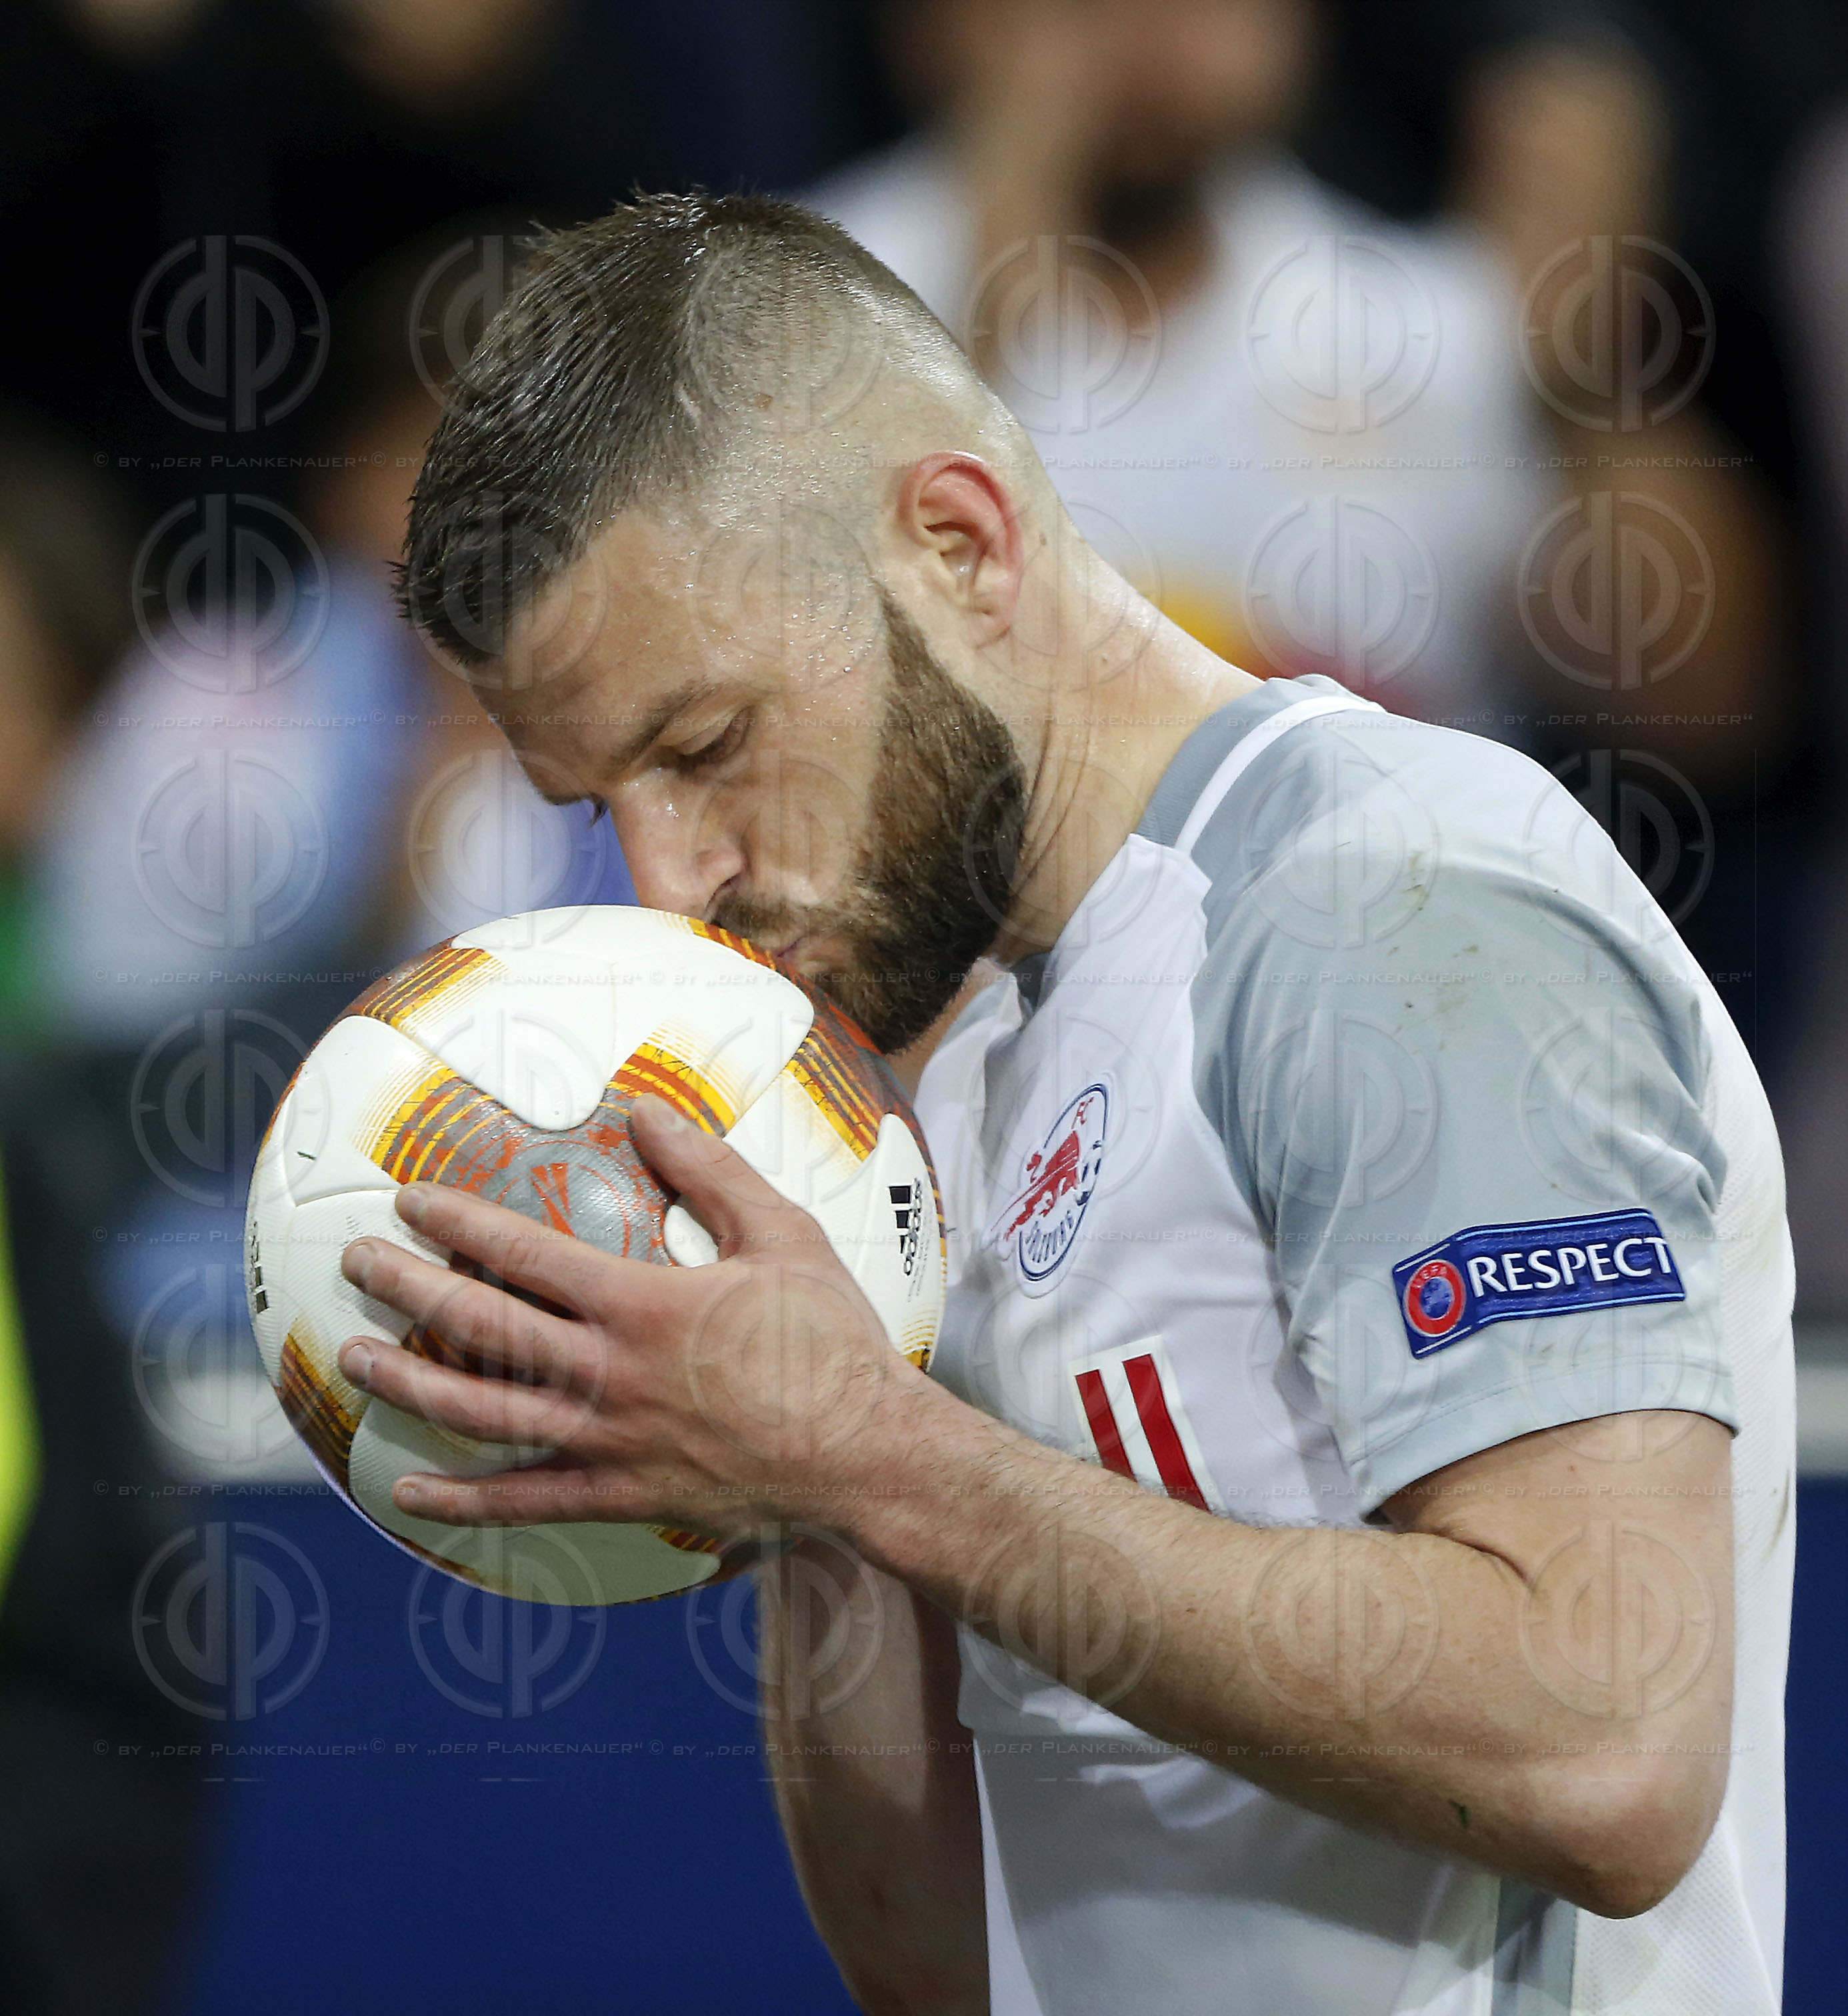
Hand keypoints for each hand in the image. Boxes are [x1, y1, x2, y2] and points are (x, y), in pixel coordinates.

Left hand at [334, 1095, 930, 1542]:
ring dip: (411, 1384)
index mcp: (640, 1304)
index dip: (457, 1223)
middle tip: (355, 1262)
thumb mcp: (783, 1235)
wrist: (867, 1454)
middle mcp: (608, 1374)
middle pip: (482, 1327)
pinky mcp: (623, 1497)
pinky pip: (526, 1505)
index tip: (409, 1201)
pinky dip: (461, 1501)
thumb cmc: (832, 1339)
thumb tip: (646, 1111)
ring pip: (485, 1413)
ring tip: (356, 1359)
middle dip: (408, 1290)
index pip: (523, 1253)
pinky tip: (406, 1492)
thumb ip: (710, 1172)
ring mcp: (609, 1442)